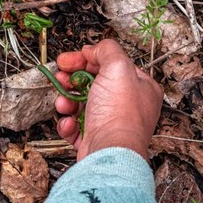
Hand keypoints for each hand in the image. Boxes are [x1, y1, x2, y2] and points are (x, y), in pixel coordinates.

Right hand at [52, 39, 162, 159]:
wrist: (109, 153)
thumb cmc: (120, 115)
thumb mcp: (117, 66)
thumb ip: (106, 49)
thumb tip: (94, 49)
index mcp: (141, 86)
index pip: (112, 64)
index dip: (88, 58)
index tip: (71, 58)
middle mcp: (128, 105)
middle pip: (94, 82)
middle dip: (73, 79)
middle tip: (61, 76)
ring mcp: (111, 123)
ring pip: (82, 103)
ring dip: (67, 100)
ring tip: (63, 102)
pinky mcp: (96, 139)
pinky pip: (76, 125)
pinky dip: (68, 122)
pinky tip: (69, 122)